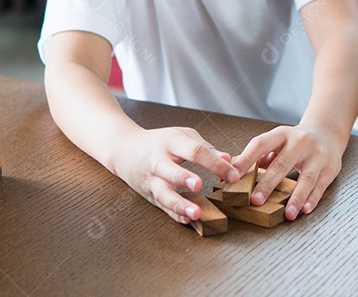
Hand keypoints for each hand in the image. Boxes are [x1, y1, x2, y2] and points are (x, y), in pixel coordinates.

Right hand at [110, 126, 239, 224]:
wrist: (125, 149)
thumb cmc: (160, 142)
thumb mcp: (182, 136)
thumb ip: (205, 148)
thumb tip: (228, 159)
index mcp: (172, 142)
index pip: (194, 151)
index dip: (214, 163)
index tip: (233, 175)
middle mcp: (158, 161)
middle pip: (169, 169)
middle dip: (183, 177)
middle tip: (199, 185)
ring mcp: (151, 179)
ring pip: (162, 193)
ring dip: (178, 203)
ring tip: (195, 213)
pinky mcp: (148, 194)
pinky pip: (161, 206)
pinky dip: (173, 214)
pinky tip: (186, 220)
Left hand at [230, 122, 346, 220]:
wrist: (327, 132)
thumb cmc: (296, 141)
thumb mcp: (278, 141)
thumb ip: (261, 155)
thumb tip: (237, 173)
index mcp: (282, 134)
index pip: (260, 144)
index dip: (246, 159)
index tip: (233, 176)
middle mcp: (300, 142)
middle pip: (282, 163)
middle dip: (268, 183)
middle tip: (255, 200)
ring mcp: (317, 155)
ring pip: (306, 178)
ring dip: (296, 197)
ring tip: (287, 214)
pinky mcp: (330, 168)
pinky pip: (321, 185)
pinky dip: (312, 198)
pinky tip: (305, 209)